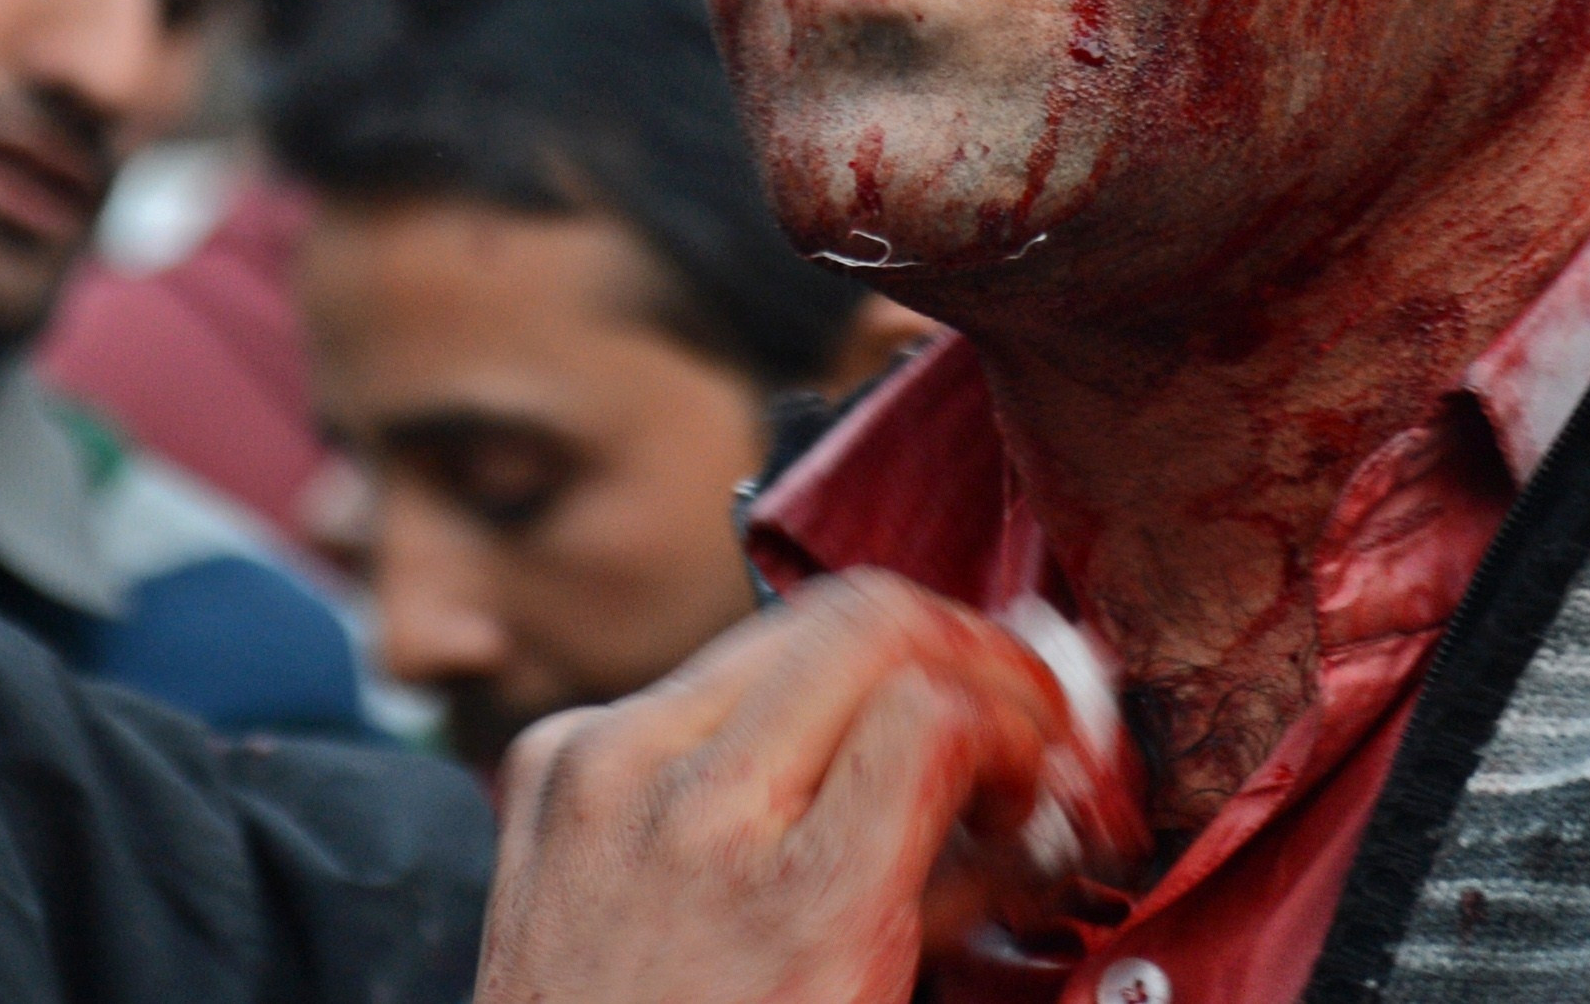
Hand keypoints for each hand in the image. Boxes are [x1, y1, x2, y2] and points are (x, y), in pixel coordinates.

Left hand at [474, 569, 1076, 1003]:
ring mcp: (604, 764)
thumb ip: (949, 896)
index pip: (936, 711)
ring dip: (866, 668)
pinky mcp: (551, 755)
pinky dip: (758, 711)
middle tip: (1003, 711)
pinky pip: (686, 682)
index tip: (1037, 766)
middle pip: (865, 623)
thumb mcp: (865, 1001)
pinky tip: (786, 775)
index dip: (1016, 722)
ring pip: (778, 629)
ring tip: (905, 739)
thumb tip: (1022, 808)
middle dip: (963, 652)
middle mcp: (690, 807)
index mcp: (796, 901)